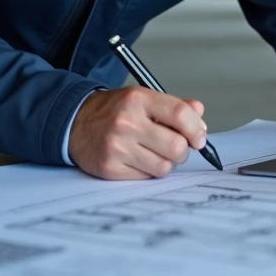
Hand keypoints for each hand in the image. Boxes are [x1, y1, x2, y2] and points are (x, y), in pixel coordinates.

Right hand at [67, 87, 208, 179]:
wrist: (75, 123)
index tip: (199, 137)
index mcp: (138, 99)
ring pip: (164, 167)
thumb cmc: (113, 111)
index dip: (196, 129)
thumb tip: (200, 115)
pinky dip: (147, 172)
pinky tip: (137, 160)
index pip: (180, 114)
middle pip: (176, 146)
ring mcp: (117, 146)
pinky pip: (146, 178)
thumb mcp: (142, 98)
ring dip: (165, 163)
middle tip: (175, 147)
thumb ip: (173, 105)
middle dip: (182, 151)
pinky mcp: (110, 168)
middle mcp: (126, 121)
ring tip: (153, 152)